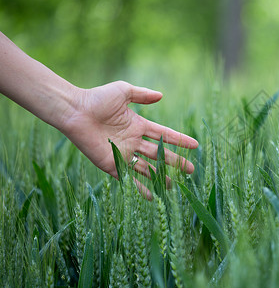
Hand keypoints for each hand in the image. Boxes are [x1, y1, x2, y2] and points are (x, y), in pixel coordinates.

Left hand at [62, 81, 197, 195]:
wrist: (75, 112)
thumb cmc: (97, 99)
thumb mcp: (123, 91)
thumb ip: (142, 95)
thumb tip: (161, 96)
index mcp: (138, 125)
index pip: (164, 134)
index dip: (179, 140)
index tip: (195, 145)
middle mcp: (133, 141)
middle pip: (160, 153)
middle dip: (175, 161)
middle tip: (190, 170)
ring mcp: (123, 153)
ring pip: (147, 167)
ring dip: (160, 176)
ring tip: (173, 185)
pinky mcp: (112, 163)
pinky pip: (129, 177)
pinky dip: (140, 187)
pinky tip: (151, 196)